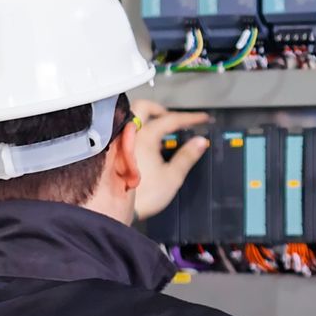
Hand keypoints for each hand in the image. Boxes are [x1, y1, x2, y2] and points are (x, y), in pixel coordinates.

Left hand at [129, 100, 210, 221]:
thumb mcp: (172, 177)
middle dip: (161, 110)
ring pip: (132, 117)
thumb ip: (187, 156)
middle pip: (144, 107)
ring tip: (160, 131)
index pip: (171, 119)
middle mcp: (130, 134)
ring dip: (147, 119)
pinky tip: (146, 143)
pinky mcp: (114, 150)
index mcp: (146, 137)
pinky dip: (138, 130)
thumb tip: (200, 141)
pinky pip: (126, 130)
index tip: (201, 118)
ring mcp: (120, 141)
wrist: (117, 208)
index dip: (189, 117)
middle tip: (173, 118)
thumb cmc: (143, 195)